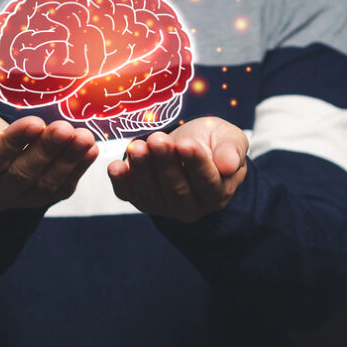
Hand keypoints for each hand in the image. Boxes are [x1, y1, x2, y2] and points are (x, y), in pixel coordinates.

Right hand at [0, 110, 98, 210]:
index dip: (14, 142)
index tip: (34, 122)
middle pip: (22, 173)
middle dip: (46, 151)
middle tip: (66, 129)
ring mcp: (21, 200)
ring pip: (45, 183)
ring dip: (68, 160)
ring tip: (84, 138)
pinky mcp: (43, 199)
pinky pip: (62, 188)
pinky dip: (79, 169)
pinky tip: (92, 150)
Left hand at [107, 117, 248, 222]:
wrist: (190, 146)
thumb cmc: (213, 142)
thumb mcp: (230, 139)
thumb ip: (232, 150)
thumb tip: (229, 165)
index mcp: (218, 192)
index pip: (207, 181)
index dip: (196, 163)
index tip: (186, 144)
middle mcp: (191, 207)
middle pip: (177, 189)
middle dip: (165, 164)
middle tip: (157, 139)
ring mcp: (165, 207)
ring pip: (151, 194)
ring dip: (142, 170)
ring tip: (136, 146)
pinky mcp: (143, 201)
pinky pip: (130, 195)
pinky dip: (121, 182)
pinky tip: (114, 166)